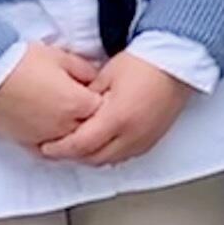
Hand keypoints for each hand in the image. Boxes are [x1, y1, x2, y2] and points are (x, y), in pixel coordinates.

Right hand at [0, 42, 100, 152]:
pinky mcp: (28, 143)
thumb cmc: (22, 62)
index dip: (105, 101)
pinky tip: (54, 133)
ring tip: (71, 120)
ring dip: (75, 135)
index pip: (105, 110)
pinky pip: (49, 150)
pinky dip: (54, 143)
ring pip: (72, 146)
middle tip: (88, 108)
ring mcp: (47, 137)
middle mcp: (65, 125)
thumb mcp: (60, 56)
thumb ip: (84, 70)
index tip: (101, 94)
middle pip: (91, 132)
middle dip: (94, 121)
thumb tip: (96, 78)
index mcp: (77, 103)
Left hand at [40, 51, 192, 167]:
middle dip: (73, 155)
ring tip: (78, 146)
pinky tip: (103, 144)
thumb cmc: (145, 63)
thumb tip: (73, 109)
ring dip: (92, 157)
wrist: (177, 63)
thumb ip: (87, 96)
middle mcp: (131, 135)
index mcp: (116, 118)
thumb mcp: (106, 74)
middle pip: (94, 158)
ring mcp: (144, 140)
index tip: (46, 147)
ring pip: (110, 161)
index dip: (60, 148)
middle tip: (58, 148)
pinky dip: (110, 154)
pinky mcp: (153, 140)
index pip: (80, 144)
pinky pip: (126, 156)